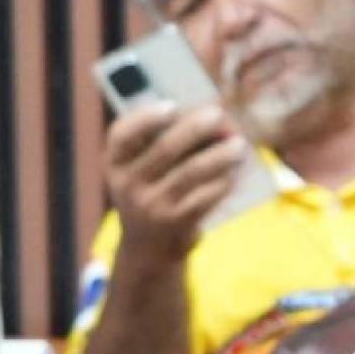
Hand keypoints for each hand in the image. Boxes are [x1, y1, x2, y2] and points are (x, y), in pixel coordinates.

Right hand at [105, 101, 249, 260]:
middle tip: (218, 114)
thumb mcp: (139, 171)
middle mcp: (129, 185)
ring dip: (220, 155)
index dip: (145, 118)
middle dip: (195, 128)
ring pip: (193, 172)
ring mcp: (154, 206)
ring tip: (239, 144)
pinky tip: (237, 170)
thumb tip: (207, 120)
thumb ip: (160, 144)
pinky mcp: (179, 222)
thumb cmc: (149, 194)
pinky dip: (226, 179)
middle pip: (165, 149)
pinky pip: (208, 194)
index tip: (172, 106)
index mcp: (115, 164)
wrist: (149, 247)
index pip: (122, 135)